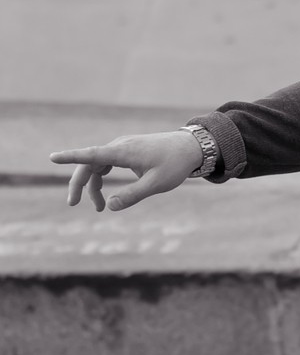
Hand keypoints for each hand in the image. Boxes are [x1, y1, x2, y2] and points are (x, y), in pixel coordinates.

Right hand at [49, 131, 203, 211]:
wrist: (191, 147)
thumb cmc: (175, 164)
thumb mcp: (157, 184)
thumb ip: (133, 196)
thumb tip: (111, 206)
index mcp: (124, 152)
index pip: (92, 154)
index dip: (72, 157)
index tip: (53, 158)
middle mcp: (120, 146)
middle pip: (90, 164)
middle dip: (79, 184)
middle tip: (73, 204)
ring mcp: (123, 147)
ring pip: (98, 166)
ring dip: (93, 185)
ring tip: (99, 208)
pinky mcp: (128, 151)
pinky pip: (107, 164)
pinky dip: (103, 179)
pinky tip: (107, 194)